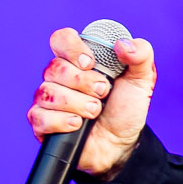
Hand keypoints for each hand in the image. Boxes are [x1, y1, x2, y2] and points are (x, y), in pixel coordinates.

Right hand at [27, 28, 157, 178]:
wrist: (121, 143)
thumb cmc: (126, 110)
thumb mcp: (142, 81)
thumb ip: (141, 55)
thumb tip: (123, 43)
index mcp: (79, 61)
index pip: (61, 39)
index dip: (73, 48)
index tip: (91, 63)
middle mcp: (59, 77)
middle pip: (55, 67)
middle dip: (85, 83)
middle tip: (103, 93)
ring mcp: (47, 99)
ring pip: (49, 92)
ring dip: (78, 104)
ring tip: (95, 111)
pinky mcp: (41, 122)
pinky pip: (40, 116)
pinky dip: (64, 121)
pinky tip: (78, 125)